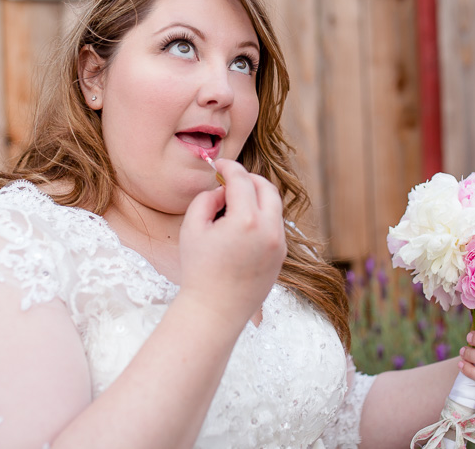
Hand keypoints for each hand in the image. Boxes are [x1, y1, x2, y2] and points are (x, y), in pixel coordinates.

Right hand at [177, 159, 286, 329]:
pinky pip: (274, 225)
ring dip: (256, 197)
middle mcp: (269, 229)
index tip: (218, 164)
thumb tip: (223, 190)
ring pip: (273, 205)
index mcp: (246, 220)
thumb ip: (207, 199)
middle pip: (266, 187)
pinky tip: (240, 226)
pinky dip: (261, 216)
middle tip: (229, 180)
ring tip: (232, 204)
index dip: (228, 166)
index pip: (241, 179)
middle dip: (248, 178)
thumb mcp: (192, 228)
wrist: (216, 310)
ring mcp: (279, 243)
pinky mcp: (281, 255)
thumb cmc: (199, 270)